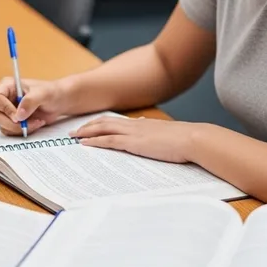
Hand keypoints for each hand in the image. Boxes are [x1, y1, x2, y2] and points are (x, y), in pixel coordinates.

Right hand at [0, 77, 67, 136]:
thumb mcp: (43, 93)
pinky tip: (35, 124)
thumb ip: (30, 101)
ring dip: (20, 128)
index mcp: (7, 86)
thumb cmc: (51, 92)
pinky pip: (10, 132)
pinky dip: (23, 131)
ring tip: (37, 121)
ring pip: (2, 126)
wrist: (59, 102)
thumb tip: (18, 115)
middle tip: (26, 123)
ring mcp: (7, 112)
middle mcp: (4, 99)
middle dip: (12, 123)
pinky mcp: (12, 122)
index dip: (3, 109)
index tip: (17, 116)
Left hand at [70, 116, 191, 163]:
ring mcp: (133, 133)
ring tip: (73, 136)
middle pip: (105, 121)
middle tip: (74, 131)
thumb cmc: (184, 141)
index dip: (101, 123)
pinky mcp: (133, 142)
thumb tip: (143, 126)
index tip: (90, 127)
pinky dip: (94, 141)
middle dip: (88, 126)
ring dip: (86, 132)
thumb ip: (153, 132)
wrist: (192, 139)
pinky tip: (85, 144)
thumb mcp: (165, 134)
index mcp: (142, 124)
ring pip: (103, 128)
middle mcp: (135, 125)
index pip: (116, 121)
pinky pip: (108, 140)